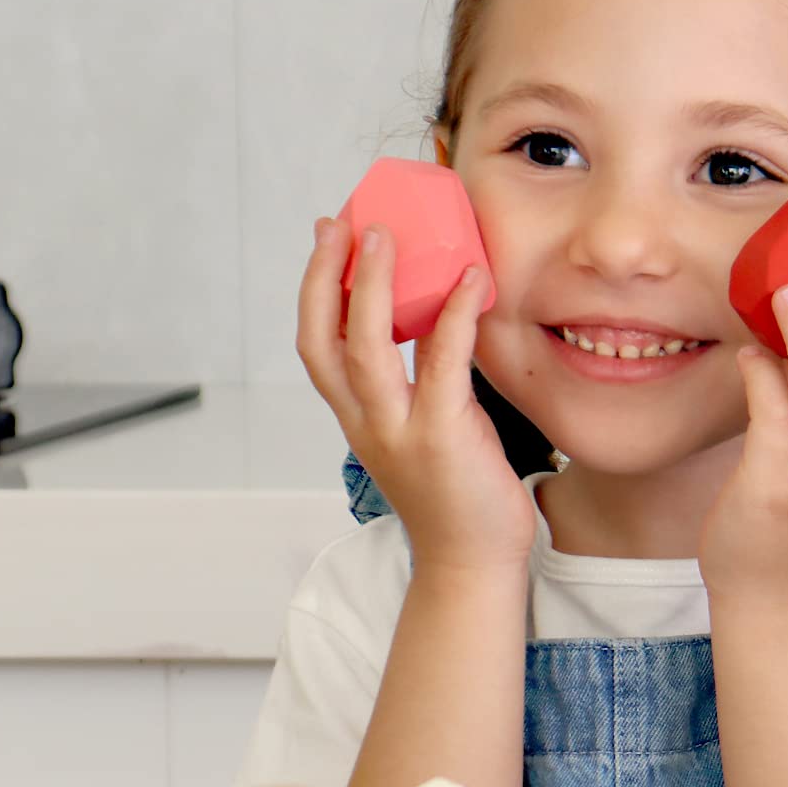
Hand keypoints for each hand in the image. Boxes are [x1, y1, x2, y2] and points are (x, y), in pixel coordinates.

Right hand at [297, 216, 535, 572]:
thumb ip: (419, 384)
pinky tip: (470, 279)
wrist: (471, 565)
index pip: (317, 346)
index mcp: (357, 419)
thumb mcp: (423, 432)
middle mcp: (366, 423)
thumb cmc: (457, 496)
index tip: (328, 237)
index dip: (316, 288)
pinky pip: (442, 363)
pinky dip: (452, 315)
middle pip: (324, 338)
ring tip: (388, 234)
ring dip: (374, 284)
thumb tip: (439, 323)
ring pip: (368, 346)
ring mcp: (399, 431)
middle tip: (342, 222)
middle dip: (326, 275)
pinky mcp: (442, 437)